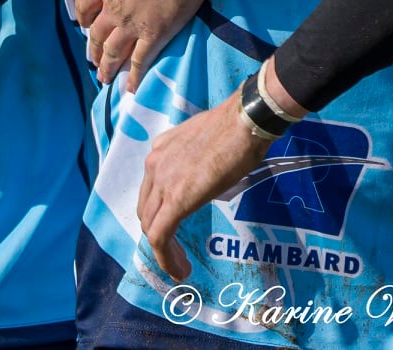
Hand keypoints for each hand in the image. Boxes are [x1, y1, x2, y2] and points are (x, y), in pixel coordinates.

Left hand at [74, 0, 212, 91]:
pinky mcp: (156, 34)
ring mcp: (134, 24)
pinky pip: (141, 60)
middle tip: (93, 59)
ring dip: (107, 66)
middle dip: (93, 48)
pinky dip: (135, 77)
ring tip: (105, 78)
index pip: (84, 5)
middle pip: (96, 34)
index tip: (82, 24)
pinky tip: (131, 89)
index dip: (81, 16)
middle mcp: (114, 8)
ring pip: (114, 51)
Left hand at [138, 89, 271, 280]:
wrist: (245, 122)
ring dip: (163, 251)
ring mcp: (162, 180)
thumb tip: (203, 174)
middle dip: (159, 234)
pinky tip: (179, 270)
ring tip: (180, 266)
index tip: (176, 228)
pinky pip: (161, 236)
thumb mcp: (204, 142)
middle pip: (147, 210)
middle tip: (177, 252)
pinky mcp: (176, 199)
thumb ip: (194, 159)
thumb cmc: (236, 127)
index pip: (151, 190)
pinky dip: (166, 258)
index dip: (160, 214)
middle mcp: (154, 164)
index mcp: (161, 150)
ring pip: (151, 226)